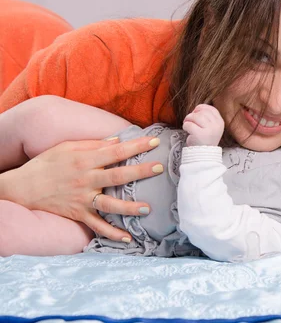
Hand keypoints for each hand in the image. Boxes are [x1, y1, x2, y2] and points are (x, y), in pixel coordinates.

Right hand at [1, 137, 162, 241]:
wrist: (21, 188)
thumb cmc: (46, 164)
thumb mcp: (66, 148)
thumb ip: (93, 145)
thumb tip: (117, 141)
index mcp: (84, 160)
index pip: (115, 152)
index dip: (135, 146)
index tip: (153, 142)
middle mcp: (85, 180)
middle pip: (117, 176)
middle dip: (139, 172)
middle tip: (159, 168)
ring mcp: (82, 199)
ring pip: (109, 205)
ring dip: (128, 208)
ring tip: (147, 209)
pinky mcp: (78, 214)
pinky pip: (97, 226)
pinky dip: (112, 234)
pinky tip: (128, 239)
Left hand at [182, 104, 223, 146]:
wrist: (203, 155)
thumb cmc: (204, 139)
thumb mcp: (211, 127)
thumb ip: (207, 117)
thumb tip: (197, 108)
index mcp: (220, 122)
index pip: (210, 109)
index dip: (201, 108)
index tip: (195, 113)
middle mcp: (216, 125)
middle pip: (201, 112)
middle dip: (192, 114)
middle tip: (189, 121)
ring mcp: (209, 130)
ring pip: (195, 116)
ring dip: (188, 119)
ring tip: (187, 125)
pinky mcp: (200, 135)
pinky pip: (189, 124)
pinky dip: (185, 126)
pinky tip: (187, 131)